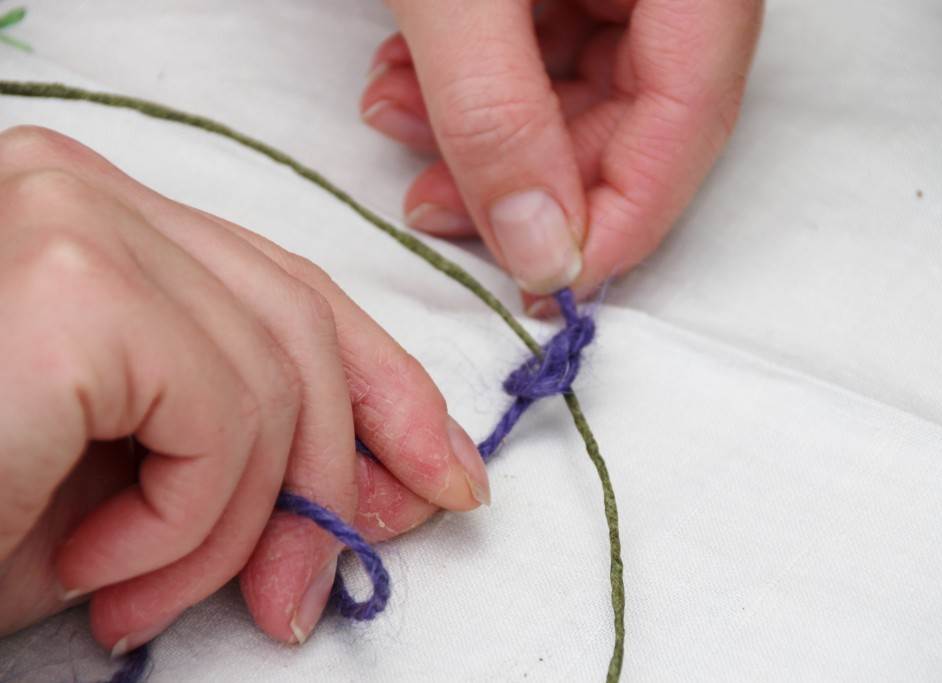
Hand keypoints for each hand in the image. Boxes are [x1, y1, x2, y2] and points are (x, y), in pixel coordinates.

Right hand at [0, 127, 487, 651]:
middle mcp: (87, 192)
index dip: (383, 386)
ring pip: (272, 377)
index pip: (289, 289)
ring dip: (236, 525)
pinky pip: (217, 411)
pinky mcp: (76, 281)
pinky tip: (102, 572)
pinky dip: (188, 519)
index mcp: (97, 225)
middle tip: (314, 590)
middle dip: (340, 468)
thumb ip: (234, 467)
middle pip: (301, 322)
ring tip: (148, 604)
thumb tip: (365, 502)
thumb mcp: (109, 488)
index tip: (438, 472)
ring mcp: (79, 219)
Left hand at [361, 0, 762, 313]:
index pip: (688, 122)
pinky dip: (481, 79)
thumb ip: (496, 114)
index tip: (545, 285)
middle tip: (435, 207)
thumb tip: (540, 250)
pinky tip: (411, 77)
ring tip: (397, 120)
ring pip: (582, 90)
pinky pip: (550, 47)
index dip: (618, 219)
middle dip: (522, 178)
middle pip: (634, 119)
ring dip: (484, 129)